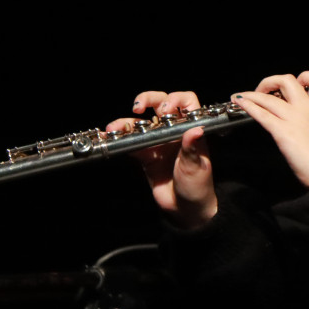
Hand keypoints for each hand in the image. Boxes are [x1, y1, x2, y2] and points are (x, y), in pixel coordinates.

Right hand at [106, 90, 217, 228]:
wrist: (185, 208)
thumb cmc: (197, 186)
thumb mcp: (196, 167)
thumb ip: (192, 150)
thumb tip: (196, 130)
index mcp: (190, 129)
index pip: (187, 103)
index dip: (176, 100)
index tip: (166, 110)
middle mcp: (174, 131)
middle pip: (161, 103)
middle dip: (148, 99)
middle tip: (138, 107)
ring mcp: (158, 141)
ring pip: (141, 122)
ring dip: (126, 120)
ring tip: (115, 127)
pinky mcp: (145, 154)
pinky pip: (130, 141)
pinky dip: (119, 137)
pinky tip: (110, 135)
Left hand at [231, 72, 308, 191]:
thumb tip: (302, 131)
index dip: (305, 77)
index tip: (297, 83)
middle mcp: (307, 109)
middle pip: (288, 81)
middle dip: (272, 81)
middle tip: (264, 90)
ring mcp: (294, 119)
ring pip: (269, 98)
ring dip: (252, 94)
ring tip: (241, 96)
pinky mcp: (283, 132)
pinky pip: (262, 114)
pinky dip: (249, 106)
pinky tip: (240, 104)